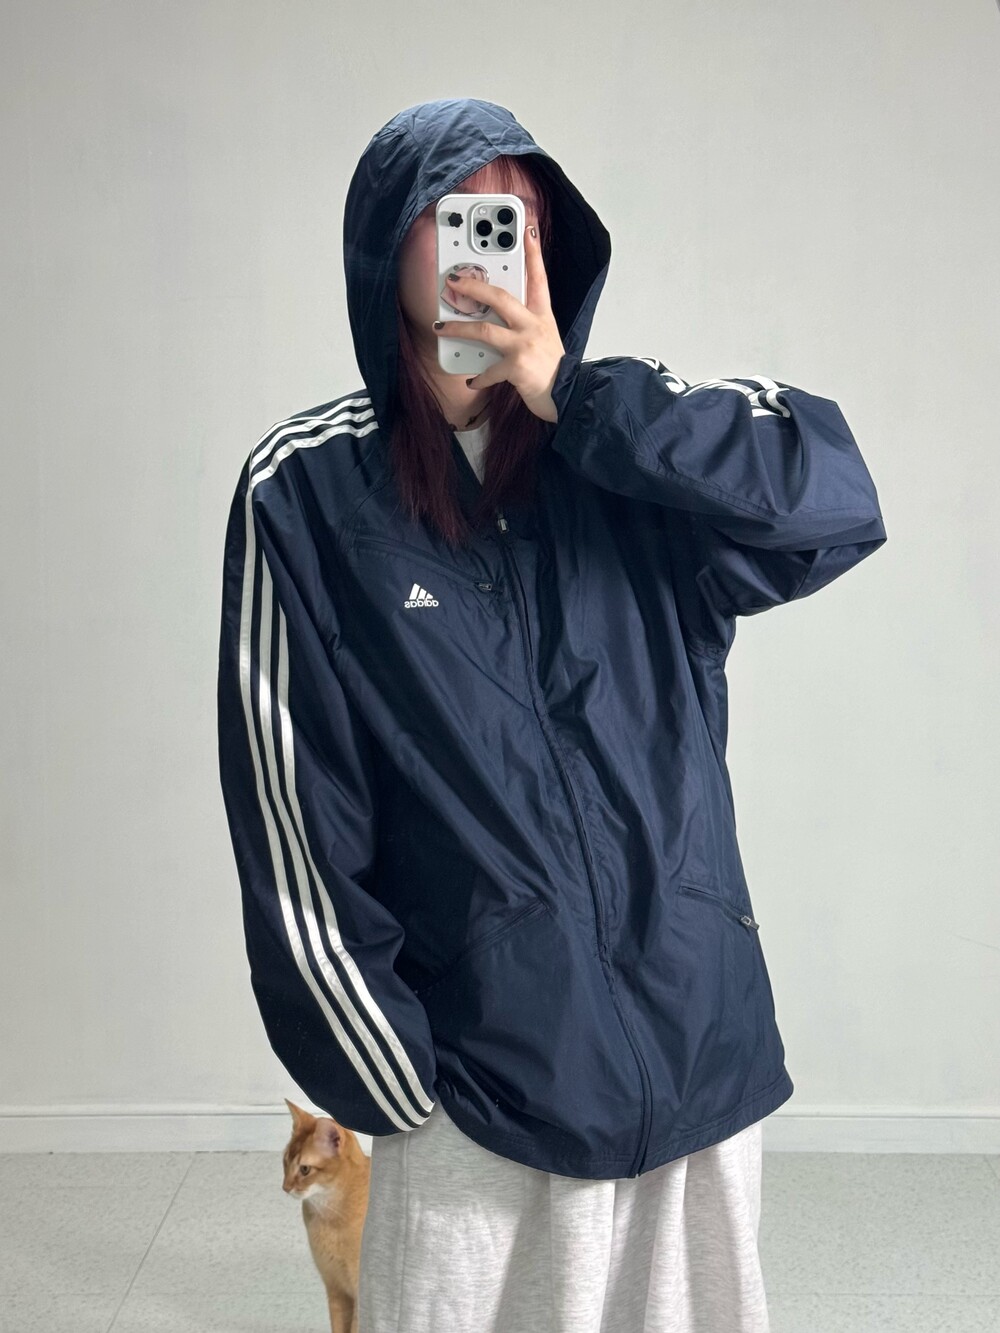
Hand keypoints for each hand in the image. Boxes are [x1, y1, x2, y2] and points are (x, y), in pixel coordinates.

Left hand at [432, 226, 564, 423]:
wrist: (568, 395)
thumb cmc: (552, 369)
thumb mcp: (544, 339)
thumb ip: (523, 326)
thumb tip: (492, 322)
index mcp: (542, 316)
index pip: (538, 278)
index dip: (533, 253)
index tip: (526, 231)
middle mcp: (533, 326)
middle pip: (500, 297)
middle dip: (473, 287)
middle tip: (453, 281)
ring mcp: (525, 345)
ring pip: (485, 330)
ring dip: (459, 328)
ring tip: (441, 327)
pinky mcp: (517, 367)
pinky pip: (489, 370)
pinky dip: (479, 377)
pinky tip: (472, 379)